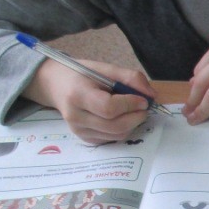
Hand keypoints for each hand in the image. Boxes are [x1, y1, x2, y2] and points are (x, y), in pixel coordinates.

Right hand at [24, 58, 152, 142]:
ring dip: (133, 124)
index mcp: (77, 95)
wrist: (56, 85)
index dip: (130, 105)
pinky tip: (121, 117)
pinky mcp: (86, 139)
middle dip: (136, 117)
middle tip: (144, 106)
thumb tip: (152, 95)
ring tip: (133, 110)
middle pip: (115, 126)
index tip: (143, 99)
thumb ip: (130, 78)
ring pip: (117, 135)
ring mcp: (79, 131)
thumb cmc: (82, 75)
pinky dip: (124, 129)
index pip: (108, 108)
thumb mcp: (104, 69)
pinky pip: (112, 139)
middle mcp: (76, 117)